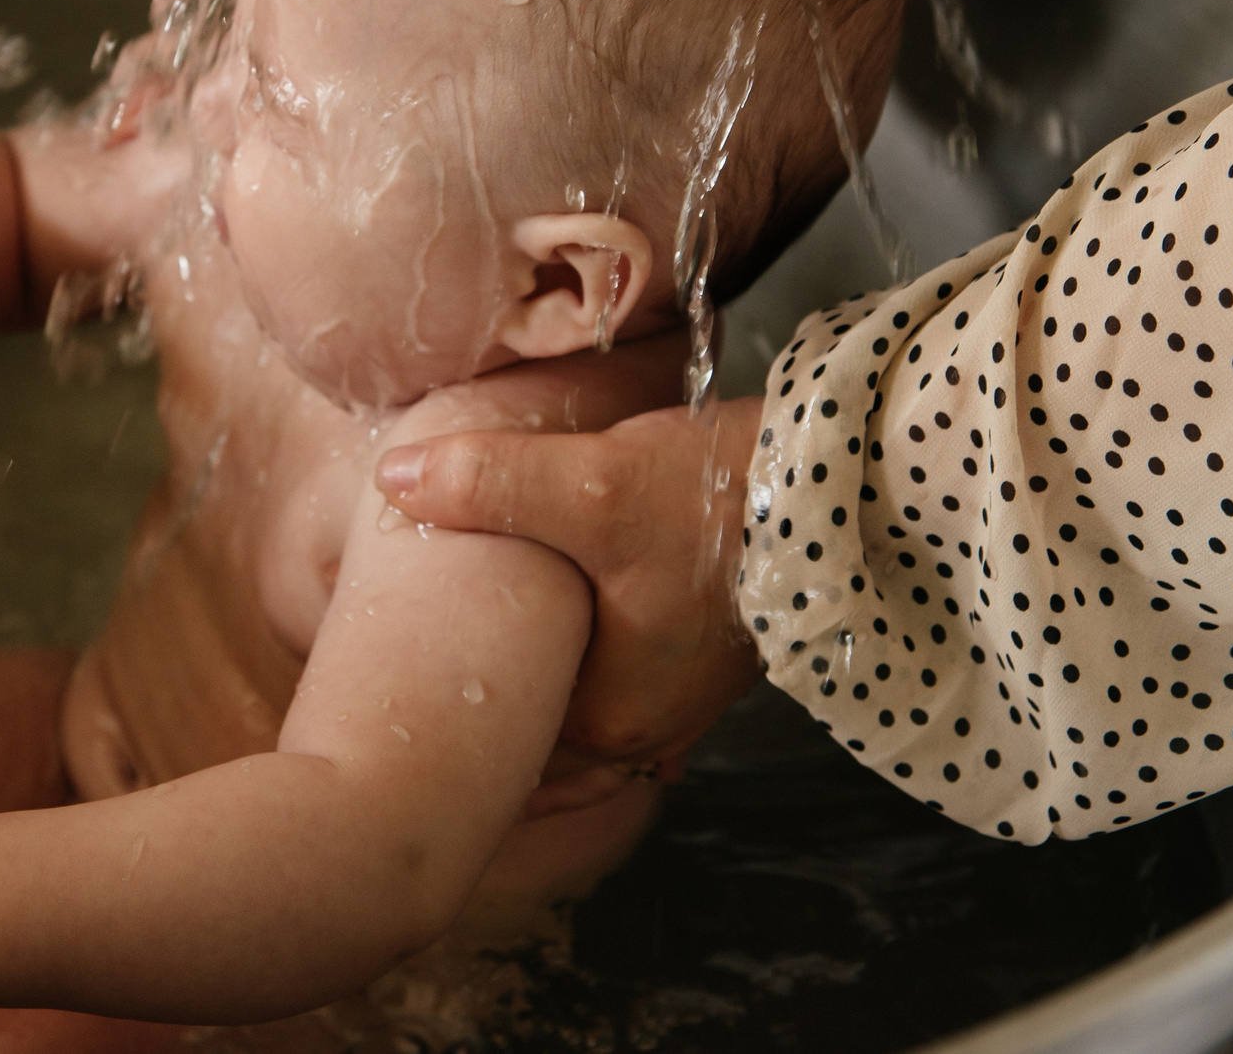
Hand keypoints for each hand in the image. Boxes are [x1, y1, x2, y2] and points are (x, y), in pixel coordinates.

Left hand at [375, 398, 764, 765]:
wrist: (840, 482)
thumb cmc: (724, 500)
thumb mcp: (594, 485)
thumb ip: (490, 482)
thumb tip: (396, 476)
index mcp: (615, 715)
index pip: (507, 755)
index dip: (447, 731)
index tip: (392, 704)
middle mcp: (652, 722)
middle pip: (544, 740)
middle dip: (488, 717)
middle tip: (412, 688)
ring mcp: (684, 690)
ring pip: (583, 709)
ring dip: (539, 688)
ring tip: (473, 656)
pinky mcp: (703, 646)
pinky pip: (622, 676)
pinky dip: (585, 665)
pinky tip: (558, 631)